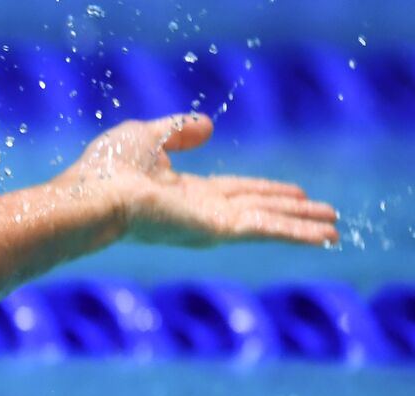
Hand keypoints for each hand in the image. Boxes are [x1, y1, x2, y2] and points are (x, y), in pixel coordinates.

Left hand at [60, 113, 338, 246]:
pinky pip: (266, 229)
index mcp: (182, 192)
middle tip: (324, 215)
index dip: (264, 190)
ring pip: (267, 222)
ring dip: (302, 226)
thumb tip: (208, 126)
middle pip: (256, 208)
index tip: (293, 192)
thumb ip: (178, 130)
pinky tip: (325, 237)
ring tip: (334, 230)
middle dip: (290, 212)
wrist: (93, 195)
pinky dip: (298, 233)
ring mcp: (209, 222)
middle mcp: (199, 211)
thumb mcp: (146, 135)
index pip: (233, 190)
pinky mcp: (216, 228)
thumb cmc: (107, 168)